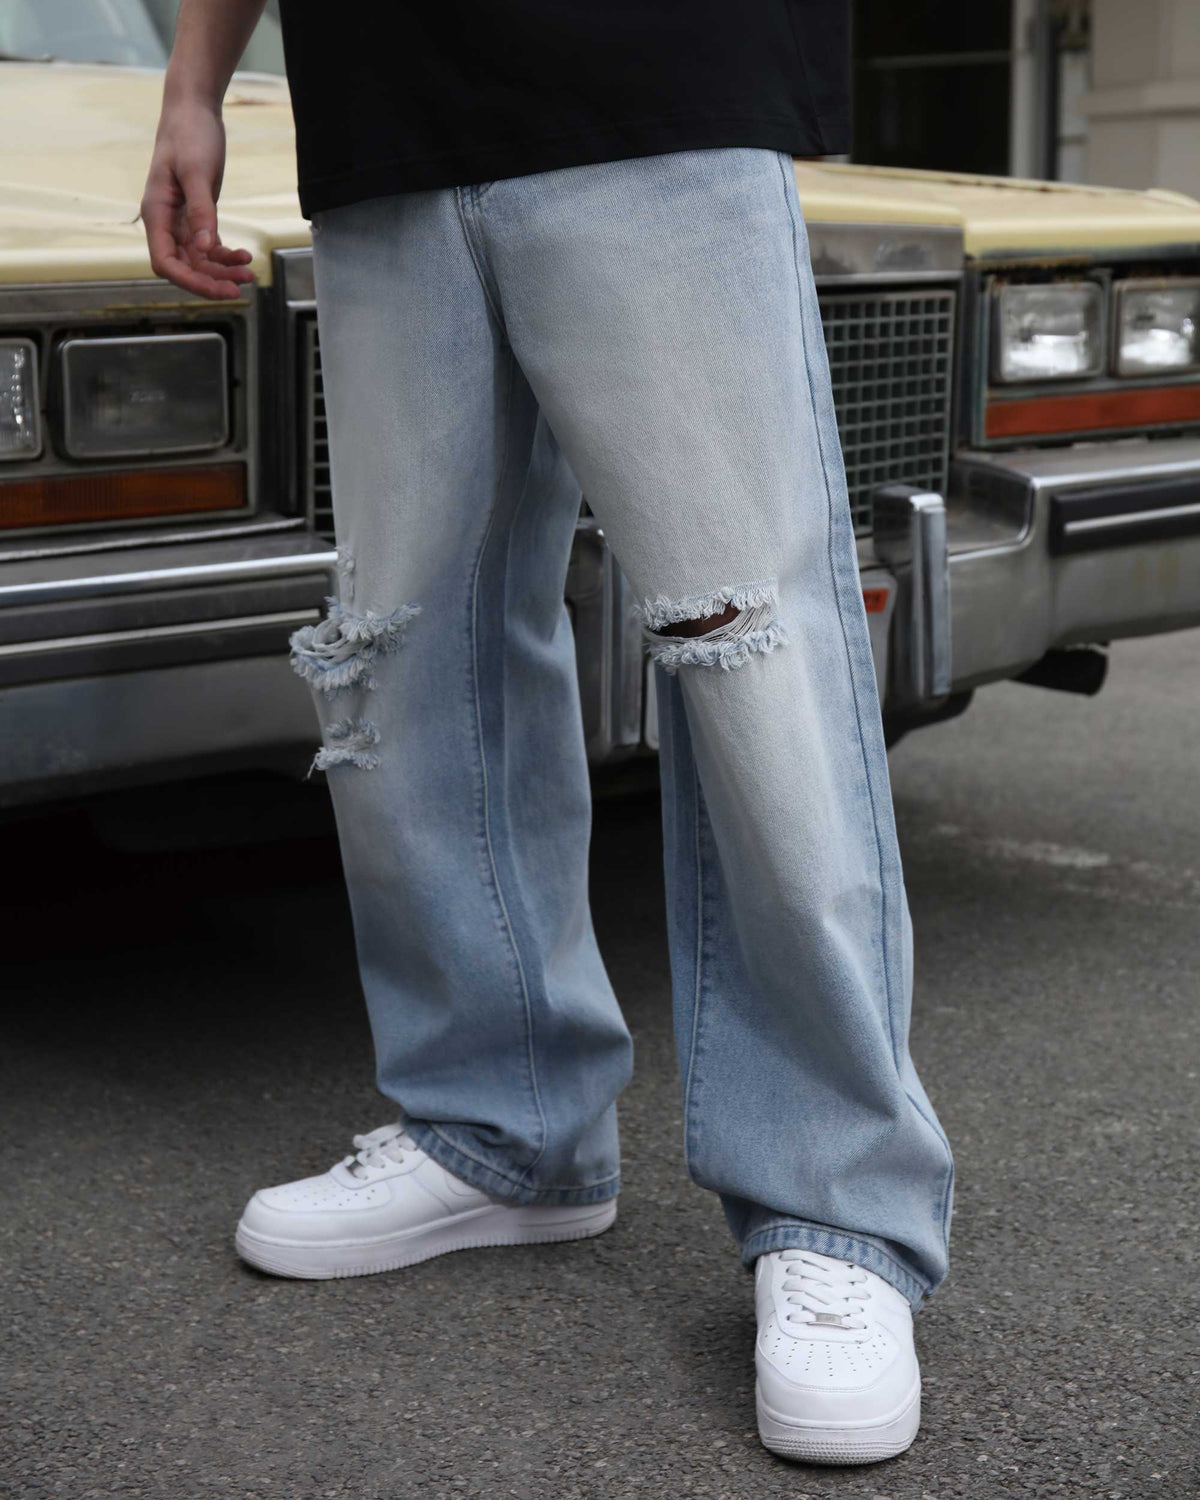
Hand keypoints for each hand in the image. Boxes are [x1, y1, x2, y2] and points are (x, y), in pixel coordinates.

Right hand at [140, 99, 255, 299]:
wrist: (193, 109)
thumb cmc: (190, 135)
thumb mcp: (197, 172)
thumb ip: (201, 211)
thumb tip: (205, 249)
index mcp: (155, 212)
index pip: (165, 262)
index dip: (189, 281)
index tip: (219, 289)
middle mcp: (165, 221)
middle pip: (183, 266)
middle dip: (210, 281)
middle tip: (241, 290)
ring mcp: (180, 220)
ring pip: (199, 260)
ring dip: (222, 271)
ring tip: (250, 273)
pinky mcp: (197, 215)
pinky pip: (209, 247)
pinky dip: (226, 255)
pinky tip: (245, 257)